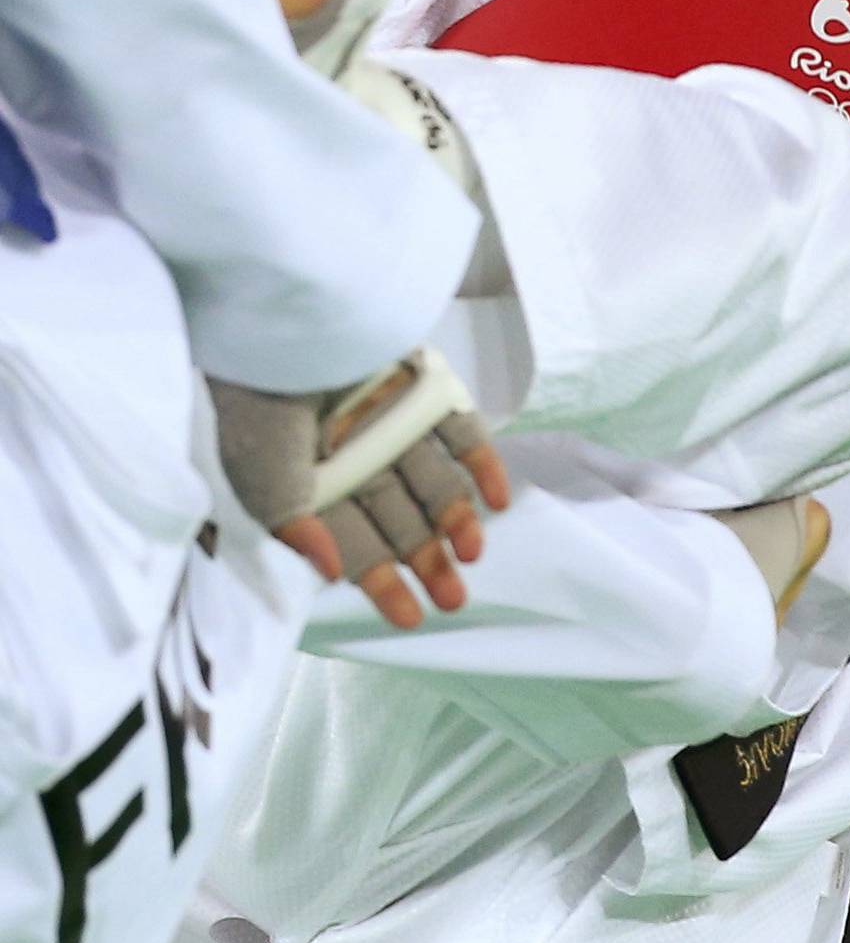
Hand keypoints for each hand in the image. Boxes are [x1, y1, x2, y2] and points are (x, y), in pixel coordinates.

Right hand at [212, 351, 511, 629]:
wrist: (282, 324)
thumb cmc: (258, 404)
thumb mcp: (262, 476)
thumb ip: (296, 526)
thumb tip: (332, 573)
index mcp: (318, 485)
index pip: (356, 543)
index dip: (383, 583)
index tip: (411, 618)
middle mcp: (361, 455)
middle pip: (402, 518)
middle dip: (427, 560)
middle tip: (454, 596)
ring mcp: (395, 421)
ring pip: (434, 481)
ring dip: (456, 518)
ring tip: (473, 552)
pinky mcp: (425, 387)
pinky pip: (461, 432)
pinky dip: (481, 464)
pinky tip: (498, 500)